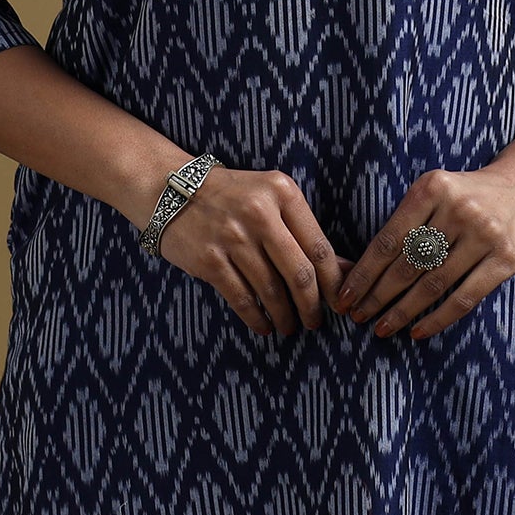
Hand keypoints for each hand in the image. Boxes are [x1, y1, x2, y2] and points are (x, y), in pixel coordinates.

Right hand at [153, 164, 347, 336]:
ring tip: (290, 327)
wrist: (168, 188)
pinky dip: (257, 319)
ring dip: (285, 316)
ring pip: (271, 290)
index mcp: (282, 192)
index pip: (318, 246)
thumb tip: (346, 269)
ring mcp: (232, 237)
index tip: (340, 303)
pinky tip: (264, 326)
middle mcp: (259, 212)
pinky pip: (242, 299)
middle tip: (315, 322)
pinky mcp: (209, 260)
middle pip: (299, 273)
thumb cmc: (230, 195)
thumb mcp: (270, 199)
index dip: (334, 282)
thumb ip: (304, 231)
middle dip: (312, 306)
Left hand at [332, 162, 514, 338]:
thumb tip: (364, 269)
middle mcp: (458, 209)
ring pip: (433, 284)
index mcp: (432, 188)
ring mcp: (485, 234)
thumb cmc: (468, 194)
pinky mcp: (506, 259)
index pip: (388, 239)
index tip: (344, 296)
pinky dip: (438, 319)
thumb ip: (408, 220)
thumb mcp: (436, 190)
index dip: (364, 272)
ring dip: (403, 312)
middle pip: (407, 264)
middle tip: (357, 317)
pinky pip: (465, 298)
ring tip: (382, 328)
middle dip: (377, 296)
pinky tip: (418, 331)